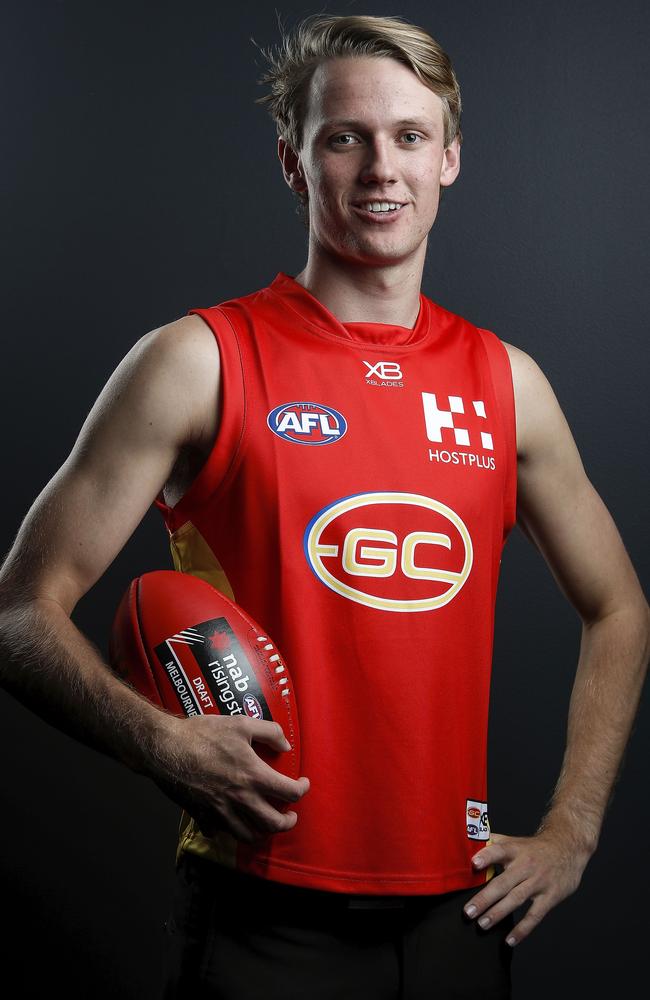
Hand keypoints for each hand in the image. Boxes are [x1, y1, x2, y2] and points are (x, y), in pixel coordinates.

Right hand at [147, 713, 310, 844]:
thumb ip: (270, 732)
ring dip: (262, 832)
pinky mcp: (201, 816)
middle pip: (273, 825)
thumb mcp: (241, 723)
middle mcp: (240, 799)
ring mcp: (220, 811)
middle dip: (287, 822)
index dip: (303, 790)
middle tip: (290, 815)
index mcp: (253, 776)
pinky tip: (232, 821)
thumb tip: (286, 745)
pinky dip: (229, 832)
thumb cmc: (202, 734)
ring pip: (248, 836)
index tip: (303, 783)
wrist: (165, 748)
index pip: (289, 793)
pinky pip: (219, 833)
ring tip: (265, 822)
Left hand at [462, 829, 592, 946]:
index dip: (486, 856)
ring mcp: (539, 882)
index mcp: (515, 849)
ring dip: (498, 913)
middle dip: (485, 898)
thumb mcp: (514, 840)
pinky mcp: (550, 897)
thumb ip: (491, 842)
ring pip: (516, 899)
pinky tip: (510, 940)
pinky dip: (523, 929)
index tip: (474, 863)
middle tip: (468, 912)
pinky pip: (534, 915)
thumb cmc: (534, 847)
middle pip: (503, 882)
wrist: (568, 848)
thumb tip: (466, 841)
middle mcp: (526, 865)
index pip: (499, 850)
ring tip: (482, 924)